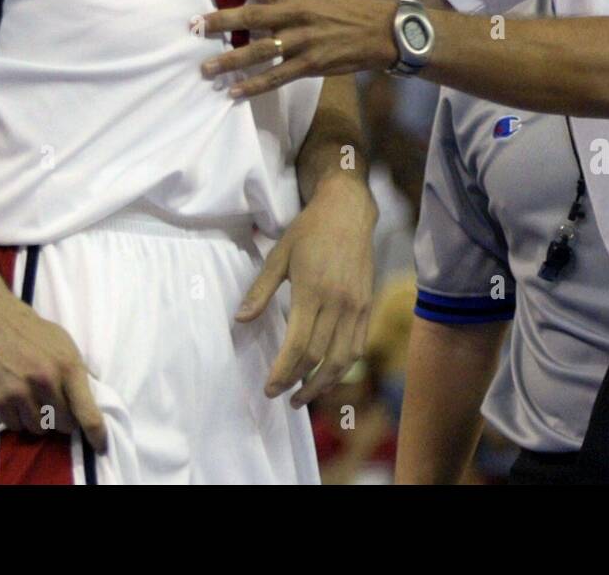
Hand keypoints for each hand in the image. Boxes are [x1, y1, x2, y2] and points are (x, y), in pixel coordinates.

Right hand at [0, 289, 107, 451]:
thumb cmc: (30, 329)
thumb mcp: (63, 342)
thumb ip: (76, 370)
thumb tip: (92, 395)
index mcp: (68, 365)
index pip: (87, 411)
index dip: (96, 433)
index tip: (101, 446)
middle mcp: (46, 380)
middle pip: (63, 424)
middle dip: (62, 420)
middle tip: (54, 406)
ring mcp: (20, 391)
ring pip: (38, 428)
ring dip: (38, 420)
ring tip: (31, 399)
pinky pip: (14, 426)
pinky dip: (17, 418)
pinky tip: (14, 398)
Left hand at [198, 0, 396, 99]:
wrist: (376, 30)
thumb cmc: (339, 6)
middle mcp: (296, 11)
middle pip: (250, 14)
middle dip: (219, 22)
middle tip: (193, 28)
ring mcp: (302, 39)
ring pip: (259, 50)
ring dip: (229, 61)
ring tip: (205, 68)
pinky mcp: (310, 64)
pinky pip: (276, 76)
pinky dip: (253, 85)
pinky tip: (233, 91)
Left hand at [236, 174, 376, 407]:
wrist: (348, 211)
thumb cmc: (309, 231)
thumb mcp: (279, 255)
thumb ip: (260, 291)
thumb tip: (240, 320)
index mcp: (312, 290)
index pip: (298, 345)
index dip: (282, 372)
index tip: (269, 388)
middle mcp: (338, 302)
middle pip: (319, 357)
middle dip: (298, 382)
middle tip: (281, 396)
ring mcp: (356, 305)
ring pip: (342, 358)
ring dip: (323, 383)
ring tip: (304, 396)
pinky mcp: (368, 304)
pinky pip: (358, 345)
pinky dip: (343, 366)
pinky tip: (328, 374)